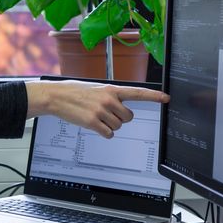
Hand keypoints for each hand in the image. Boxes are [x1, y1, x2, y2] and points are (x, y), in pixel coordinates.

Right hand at [25, 80, 169, 137]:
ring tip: (96, 117)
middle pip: (128, 117)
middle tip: (107, 114)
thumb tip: (120, 107)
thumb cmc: (73, 91)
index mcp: (110, 89)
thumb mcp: (95, 88)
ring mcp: (101, 111)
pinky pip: (109, 134)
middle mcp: (108, 100)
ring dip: (110, 125)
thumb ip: (110, 96)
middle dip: (120, 118)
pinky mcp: (93, 123)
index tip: (167, 98)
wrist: (56, 96)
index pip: (137, 93)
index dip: (153, 96)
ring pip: (118, 127)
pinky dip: (103, 133)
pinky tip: (93, 125)